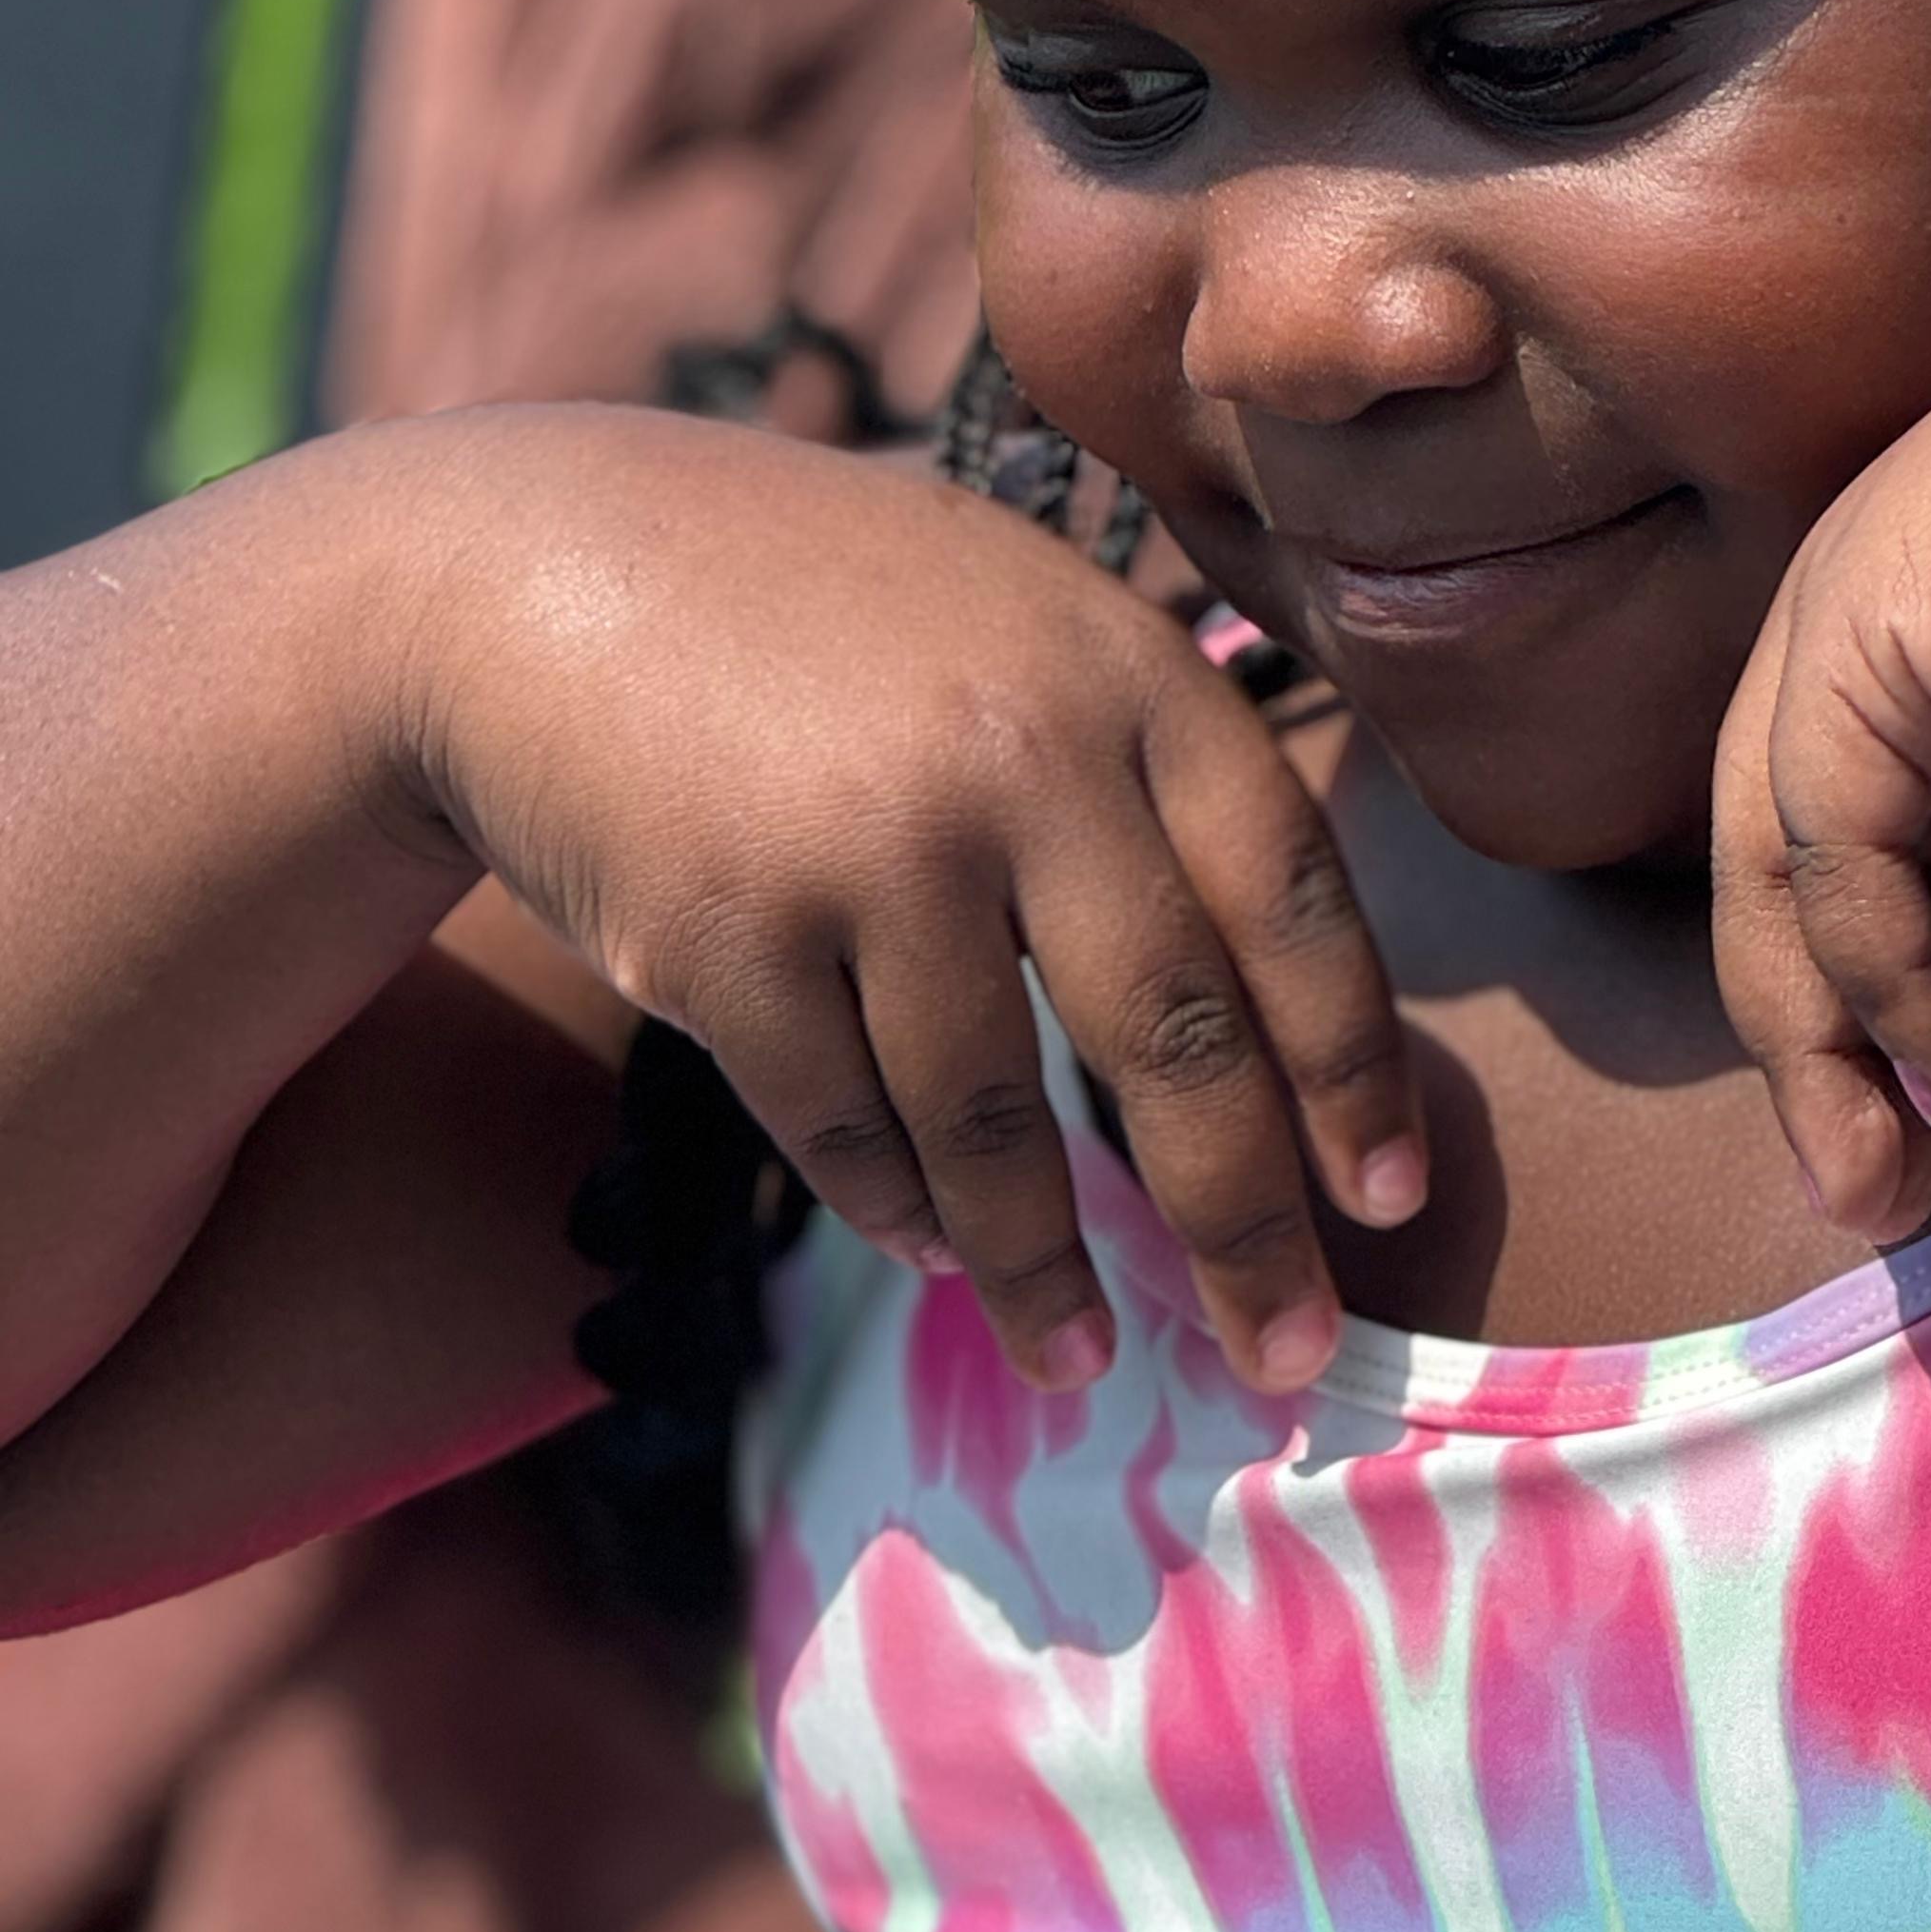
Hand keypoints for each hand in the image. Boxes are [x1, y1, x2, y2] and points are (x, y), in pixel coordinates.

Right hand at [396, 410, 1422, 1392]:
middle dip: (1243, 1221)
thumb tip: (1287, 1019)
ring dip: (1044, 1266)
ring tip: (1079, 1361)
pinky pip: (847, 1124)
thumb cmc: (823, 616)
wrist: (538, 570)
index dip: (1354, 1064)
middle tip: (1284, 1353)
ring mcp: (869, 844)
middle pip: (1175, 1036)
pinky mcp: (725, 933)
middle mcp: (1019, 752)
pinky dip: (900, 1207)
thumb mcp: (1020, 620)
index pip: (1293, 896)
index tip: (1389, 1198)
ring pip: (996, 1120)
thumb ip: (1149, 768)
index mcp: (1128, 671)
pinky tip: (935, 1248)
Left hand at [1712, 277, 1930, 1244]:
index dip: (1898, 980)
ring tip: (1874, 1178)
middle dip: (1826, 1039)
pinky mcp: (1845, 634)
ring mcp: (1849, 612)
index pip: (1883, 826)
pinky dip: (1870, 973)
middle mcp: (1883, 616)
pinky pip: (1822, 841)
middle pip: (1801, 857)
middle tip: (1866, 1195)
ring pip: (1782, 863)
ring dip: (1822, 1038)